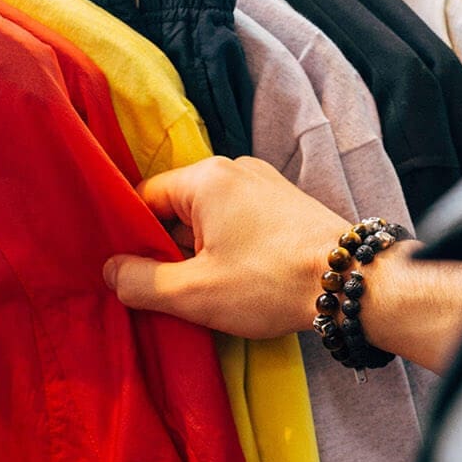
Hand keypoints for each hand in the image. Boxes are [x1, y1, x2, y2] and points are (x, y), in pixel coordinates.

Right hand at [104, 157, 350, 339]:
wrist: (351, 281)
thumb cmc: (269, 282)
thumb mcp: (194, 292)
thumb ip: (141, 281)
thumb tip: (110, 269)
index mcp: (206, 177)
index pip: (145, 199)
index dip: (131, 237)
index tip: (131, 272)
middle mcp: (237, 169)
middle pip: (179, 209)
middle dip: (169, 249)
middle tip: (168, 291)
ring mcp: (267, 185)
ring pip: (212, 219)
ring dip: (202, 254)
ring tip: (206, 292)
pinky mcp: (289, 206)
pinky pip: (242, 223)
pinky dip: (232, 249)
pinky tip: (238, 282)